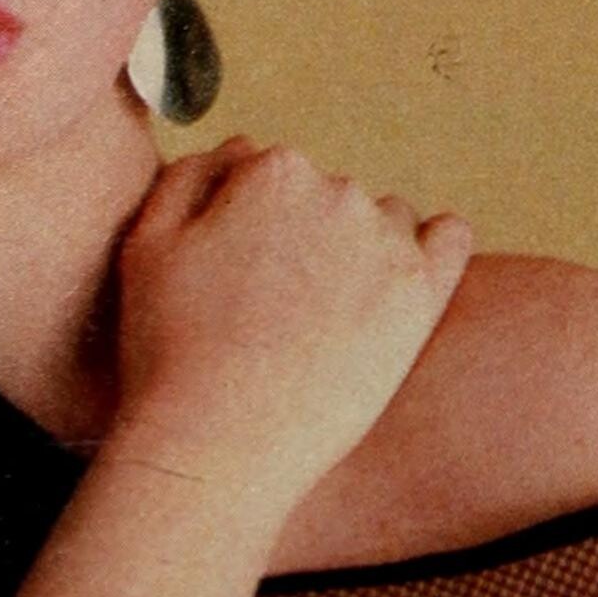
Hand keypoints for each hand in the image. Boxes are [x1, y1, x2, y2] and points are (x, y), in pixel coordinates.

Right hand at [105, 139, 473, 532]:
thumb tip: (243, 150)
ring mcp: (386, 244)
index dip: (256, 228)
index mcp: (274, 170)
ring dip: (364, 252)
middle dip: (311, 240)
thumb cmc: (170, 352)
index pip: (278, 177)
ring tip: (327, 318)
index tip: (243, 277)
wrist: (216, 446)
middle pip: (334, 199)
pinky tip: (403, 283)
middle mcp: (337, 192)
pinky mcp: (419, 298)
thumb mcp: (147, 244)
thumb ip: (194, 176)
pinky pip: (450, 239)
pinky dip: (433, 248)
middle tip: (278, 310)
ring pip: (387, 222)